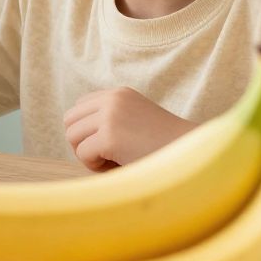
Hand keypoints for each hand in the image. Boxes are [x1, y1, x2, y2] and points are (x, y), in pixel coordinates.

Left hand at [63, 88, 192, 171]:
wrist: (191, 156)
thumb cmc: (163, 147)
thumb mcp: (135, 122)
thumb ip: (110, 120)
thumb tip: (73, 137)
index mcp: (119, 94)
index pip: (80, 107)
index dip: (88, 131)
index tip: (108, 145)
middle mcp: (112, 98)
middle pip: (69, 120)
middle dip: (82, 142)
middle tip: (106, 157)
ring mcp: (110, 115)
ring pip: (72, 136)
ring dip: (87, 154)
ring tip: (112, 161)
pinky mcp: (109, 136)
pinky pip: (83, 154)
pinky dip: (95, 166)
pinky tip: (118, 166)